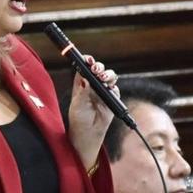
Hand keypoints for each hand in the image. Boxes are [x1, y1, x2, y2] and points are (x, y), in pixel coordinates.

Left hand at [67, 55, 118, 169]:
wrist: (88, 133)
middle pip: (98, 69)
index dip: (87, 61)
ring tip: (103, 78)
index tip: (88, 59)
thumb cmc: (79, 119)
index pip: (84, 67)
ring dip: (108, 75)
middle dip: (98, 66)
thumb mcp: (77, 105)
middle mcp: (92, 85)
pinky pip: (115, 89)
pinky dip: (113, 87)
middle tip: (96, 70)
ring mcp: (103, 91)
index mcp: (81, 83)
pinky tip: (110, 89)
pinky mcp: (112, 99)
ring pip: (108, 77)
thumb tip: (86, 78)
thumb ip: (82, 92)